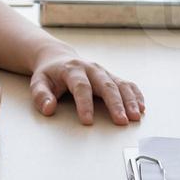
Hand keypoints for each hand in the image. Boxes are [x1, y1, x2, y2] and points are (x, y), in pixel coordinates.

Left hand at [29, 46, 143, 125]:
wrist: (58, 57)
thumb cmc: (49, 74)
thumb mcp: (38, 83)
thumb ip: (41, 96)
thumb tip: (48, 109)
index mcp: (72, 69)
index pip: (81, 86)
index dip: (84, 104)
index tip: (88, 121)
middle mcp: (91, 68)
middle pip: (106, 85)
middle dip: (115, 104)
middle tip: (121, 121)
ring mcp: (103, 71)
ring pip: (119, 84)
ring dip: (129, 100)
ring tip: (135, 116)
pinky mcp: (111, 76)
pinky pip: (126, 84)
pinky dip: (135, 95)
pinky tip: (141, 107)